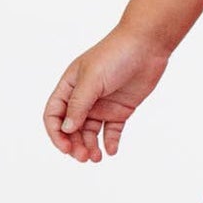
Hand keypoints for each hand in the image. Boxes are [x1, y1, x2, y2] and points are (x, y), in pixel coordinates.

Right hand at [44, 28, 172, 162]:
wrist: (147, 45)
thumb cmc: (115, 55)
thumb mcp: (92, 79)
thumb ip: (79, 105)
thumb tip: (66, 129)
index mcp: (69, 87)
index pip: (54, 115)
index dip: (56, 133)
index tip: (66, 148)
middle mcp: (83, 97)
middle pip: (72, 128)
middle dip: (74, 144)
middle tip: (84, 157)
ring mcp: (102, 104)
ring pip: (90, 132)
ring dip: (90, 146)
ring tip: (97, 158)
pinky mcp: (121, 109)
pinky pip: (112, 131)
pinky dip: (110, 142)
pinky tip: (111, 151)